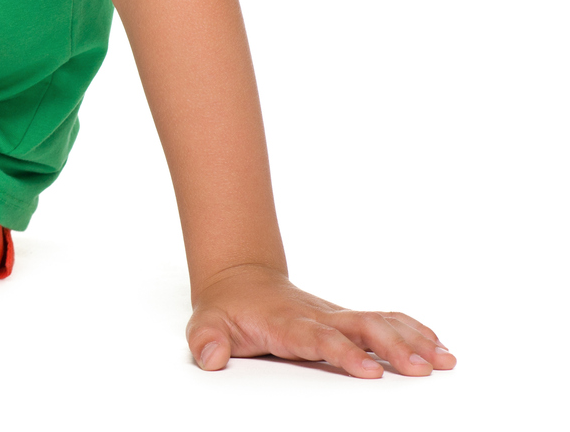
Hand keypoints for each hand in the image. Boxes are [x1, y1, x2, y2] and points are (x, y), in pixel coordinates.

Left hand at [187, 264, 454, 377]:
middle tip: (423, 368)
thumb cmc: (227, 309)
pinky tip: (439, 347)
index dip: (346, 352)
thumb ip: (206, 341)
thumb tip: (211, 358)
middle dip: (394, 346)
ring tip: (445, 359)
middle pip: (362, 327)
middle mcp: (318, 317)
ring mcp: (336, 316)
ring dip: (412, 339)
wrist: (238, 280)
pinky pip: (385, 321)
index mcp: (288, 323)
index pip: (320, 338)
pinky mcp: (347, 319)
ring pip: (379, 322)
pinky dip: (413, 331)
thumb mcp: (205, 325)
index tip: (372, 369)